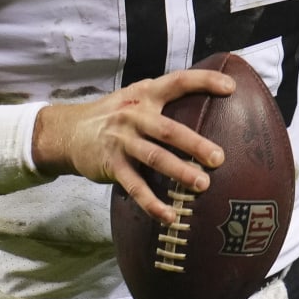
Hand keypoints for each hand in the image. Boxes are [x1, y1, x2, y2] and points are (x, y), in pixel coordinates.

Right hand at [35, 68, 233, 224]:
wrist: (68, 132)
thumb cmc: (113, 116)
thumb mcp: (134, 98)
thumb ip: (162, 101)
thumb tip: (207, 108)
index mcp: (145, 94)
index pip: (177, 82)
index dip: (203, 81)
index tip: (230, 87)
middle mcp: (134, 115)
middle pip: (168, 129)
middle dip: (195, 144)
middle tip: (219, 158)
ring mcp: (121, 140)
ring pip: (154, 157)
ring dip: (179, 172)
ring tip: (202, 184)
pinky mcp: (111, 164)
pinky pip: (135, 186)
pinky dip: (153, 203)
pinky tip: (170, 216)